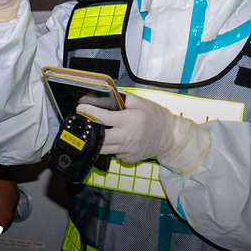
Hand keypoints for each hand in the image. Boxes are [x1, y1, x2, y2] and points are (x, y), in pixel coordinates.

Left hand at [78, 93, 210, 175]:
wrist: (170, 137)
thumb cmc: (155, 117)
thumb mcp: (140, 102)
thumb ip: (122, 97)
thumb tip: (106, 92)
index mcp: (129, 120)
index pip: (103, 117)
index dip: (89, 111)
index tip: (81, 108)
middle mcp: (127, 137)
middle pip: (99, 138)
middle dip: (90, 130)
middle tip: (86, 123)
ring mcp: (128, 150)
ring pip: (103, 148)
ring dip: (98, 140)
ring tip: (98, 131)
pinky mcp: (129, 158)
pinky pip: (114, 153)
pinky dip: (111, 146)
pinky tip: (116, 139)